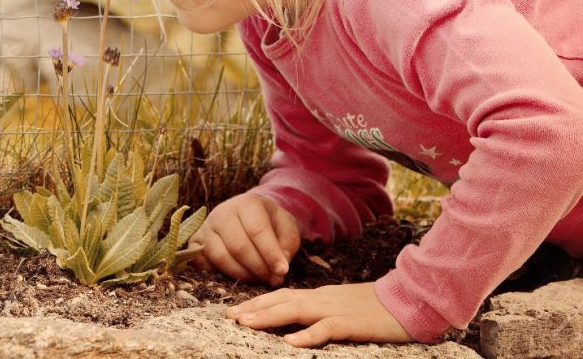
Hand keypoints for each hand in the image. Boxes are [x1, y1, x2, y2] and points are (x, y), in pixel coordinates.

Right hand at [188, 193, 299, 285]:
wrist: (248, 213)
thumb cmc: (269, 221)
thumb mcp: (286, 225)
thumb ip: (288, 244)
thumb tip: (280, 267)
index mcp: (247, 203)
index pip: (257, 230)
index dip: (270, 253)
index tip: (282, 271)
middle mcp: (223, 213)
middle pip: (238, 246)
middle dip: (258, 268)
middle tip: (272, 279)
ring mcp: (206, 227)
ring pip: (220, 257)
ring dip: (241, 274)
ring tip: (257, 279)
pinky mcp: (196, 241)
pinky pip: (202, 263)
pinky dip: (217, 274)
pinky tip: (235, 277)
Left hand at [226, 282, 413, 346]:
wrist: (408, 299)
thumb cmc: (376, 308)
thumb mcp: (343, 307)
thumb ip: (321, 310)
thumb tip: (298, 321)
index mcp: (320, 296)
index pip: (283, 295)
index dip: (259, 302)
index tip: (237, 310)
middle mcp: (322, 298)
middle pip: (282, 299)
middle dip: (255, 307)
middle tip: (230, 316)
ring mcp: (336, 309)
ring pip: (296, 309)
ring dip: (269, 316)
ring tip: (246, 323)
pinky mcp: (352, 323)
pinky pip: (326, 329)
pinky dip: (307, 335)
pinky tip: (290, 343)